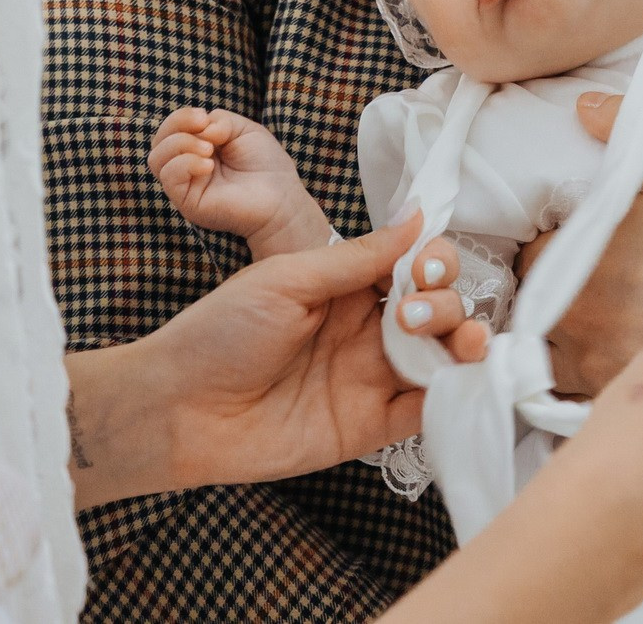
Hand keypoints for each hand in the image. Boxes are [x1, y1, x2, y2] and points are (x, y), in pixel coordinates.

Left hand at [67, 214, 490, 506]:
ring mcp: (370, 379)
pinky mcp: (369, 426)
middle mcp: (366, 332)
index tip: (427, 265)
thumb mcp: (287, 277)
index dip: (434, 263)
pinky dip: (450, 396)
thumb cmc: (220, 332)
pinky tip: (457, 380)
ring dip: (464, 343)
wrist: (178, 408)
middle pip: (437, 309)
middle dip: (445, 302)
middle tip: (412, 312)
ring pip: (441, 358)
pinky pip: (424, 413)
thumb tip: (417, 216)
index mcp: (347, 288)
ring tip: (463, 341)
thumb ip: (358, 256)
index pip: (413, 268)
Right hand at [150, 106, 332, 258]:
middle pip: (158, 141)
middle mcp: (188, 167)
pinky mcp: (187, 202)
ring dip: (180, 144)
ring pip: (157, 159)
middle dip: (176, 124)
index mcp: (199, 148)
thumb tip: (201, 128)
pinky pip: (169, 177)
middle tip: (203, 126)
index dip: (181, 117)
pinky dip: (185, 163)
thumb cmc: (266, 165)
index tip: (204, 117)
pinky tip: (209, 165)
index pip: (171, 129)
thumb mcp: (244, 129)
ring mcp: (187, 186)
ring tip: (209, 150)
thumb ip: (219, 120)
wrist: (281, 199)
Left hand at [520, 94, 642, 397]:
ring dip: (565, 339)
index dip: (548, 249)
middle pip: (533, 310)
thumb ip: (625, 127)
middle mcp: (576, 321)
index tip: (574, 246)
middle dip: (551, 295)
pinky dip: (592, 374)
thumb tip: (582, 106)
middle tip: (590, 282)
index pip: (530, 257)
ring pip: (553, 355)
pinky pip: (585, 390)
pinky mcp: (628, 397)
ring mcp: (599, 366)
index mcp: (577, 263)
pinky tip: (623, 353)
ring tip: (602, 322)